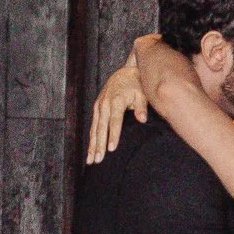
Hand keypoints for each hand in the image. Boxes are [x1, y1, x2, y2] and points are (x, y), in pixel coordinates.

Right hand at [86, 40, 156, 163]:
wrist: (126, 73)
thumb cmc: (137, 85)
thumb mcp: (142, 94)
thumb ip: (141, 107)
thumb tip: (142, 119)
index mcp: (116, 100)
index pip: (114, 121)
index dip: (113, 135)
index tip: (112, 148)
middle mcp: (104, 104)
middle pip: (101, 127)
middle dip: (99, 145)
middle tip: (99, 160)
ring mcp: (99, 106)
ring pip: (95, 128)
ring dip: (92, 145)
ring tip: (91, 160)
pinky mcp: (97, 108)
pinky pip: (93, 126)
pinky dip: (92, 139)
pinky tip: (91, 151)